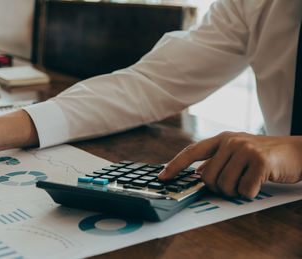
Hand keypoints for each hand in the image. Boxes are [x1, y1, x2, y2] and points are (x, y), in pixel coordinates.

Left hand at [158, 132, 301, 198]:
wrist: (296, 152)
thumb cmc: (263, 155)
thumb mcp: (237, 152)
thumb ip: (217, 160)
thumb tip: (196, 174)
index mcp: (222, 139)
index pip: (191, 151)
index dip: (174, 165)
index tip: (162, 177)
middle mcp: (231, 141)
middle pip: (207, 178)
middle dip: (218, 188)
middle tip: (234, 184)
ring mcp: (245, 150)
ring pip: (224, 186)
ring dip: (235, 192)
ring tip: (247, 182)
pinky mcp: (260, 162)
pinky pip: (244, 190)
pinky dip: (250, 193)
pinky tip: (258, 183)